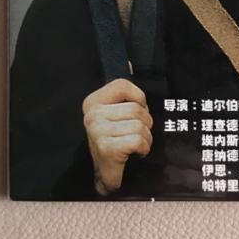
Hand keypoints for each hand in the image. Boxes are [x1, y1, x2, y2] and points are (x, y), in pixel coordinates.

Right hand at [82, 78, 152, 194]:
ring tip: (137, 144)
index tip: (136, 111)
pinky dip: (144, 147)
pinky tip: (137, 153)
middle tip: (138, 133)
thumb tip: (130, 63)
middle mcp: (92, 115)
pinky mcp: (106, 148)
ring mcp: (97, 132)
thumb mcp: (117, 111)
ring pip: (140, 124)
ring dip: (146, 137)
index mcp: (93, 102)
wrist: (106, 175)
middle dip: (146, 122)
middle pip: (136, 108)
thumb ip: (124, 92)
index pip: (122, 85)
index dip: (138, 98)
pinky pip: (138, 140)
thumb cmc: (116, 140)